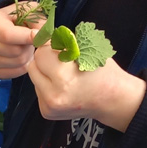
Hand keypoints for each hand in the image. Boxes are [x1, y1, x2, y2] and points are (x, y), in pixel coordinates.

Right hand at [0, 4, 37, 78]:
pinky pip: (16, 72)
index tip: (40, 36)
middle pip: (14, 51)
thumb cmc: (19, 16)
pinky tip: (22, 54)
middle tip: (30, 38)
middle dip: (28, 45)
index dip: (26, 37)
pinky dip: (24, 64)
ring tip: (25, 45)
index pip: (7, 35)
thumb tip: (43, 37)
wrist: (8, 27)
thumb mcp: (30, 10)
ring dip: (27, 54)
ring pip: (18, 62)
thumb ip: (38, 21)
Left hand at [27, 46, 145, 131]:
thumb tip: (40, 35)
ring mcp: (49, 106)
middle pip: (33, 66)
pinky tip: (63, 87)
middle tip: (60, 60)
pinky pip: (38, 91)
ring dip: (45, 73)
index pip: (41, 54)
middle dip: (44, 60)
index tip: (57, 46)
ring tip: (64, 75)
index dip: (49, 47)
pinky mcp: (46, 112)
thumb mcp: (87, 51)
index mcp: (65, 78)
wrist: (113, 100)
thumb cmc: (103, 73)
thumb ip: (63, 44)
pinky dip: (47, 86)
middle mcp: (54, 95)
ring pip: (34, 78)